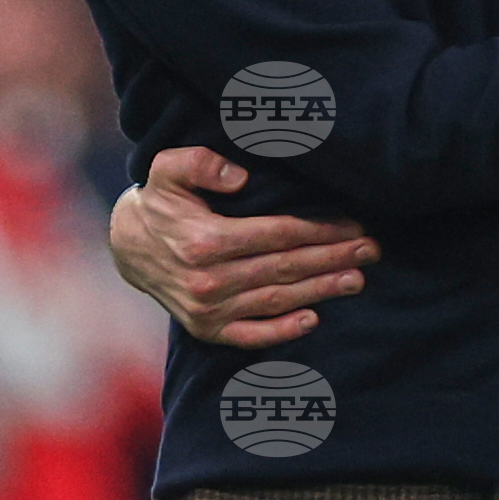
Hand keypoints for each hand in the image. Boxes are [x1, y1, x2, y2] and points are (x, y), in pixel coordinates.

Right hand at [110, 148, 379, 346]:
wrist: (128, 246)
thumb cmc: (160, 201)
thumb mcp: (168, 169)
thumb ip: (200, 164)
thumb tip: (239, 177)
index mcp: (205, 240)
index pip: (278, 234)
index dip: (319, 230)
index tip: (353, 224)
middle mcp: (208, 280)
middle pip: (285, 267)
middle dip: (333, 258)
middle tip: (371, 250)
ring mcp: (207, 310)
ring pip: (277, 300)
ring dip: (321, 290)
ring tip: (357, 279)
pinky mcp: (206, 330)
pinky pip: (251, 335)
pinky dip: (283, 331)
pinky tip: (314, 319)